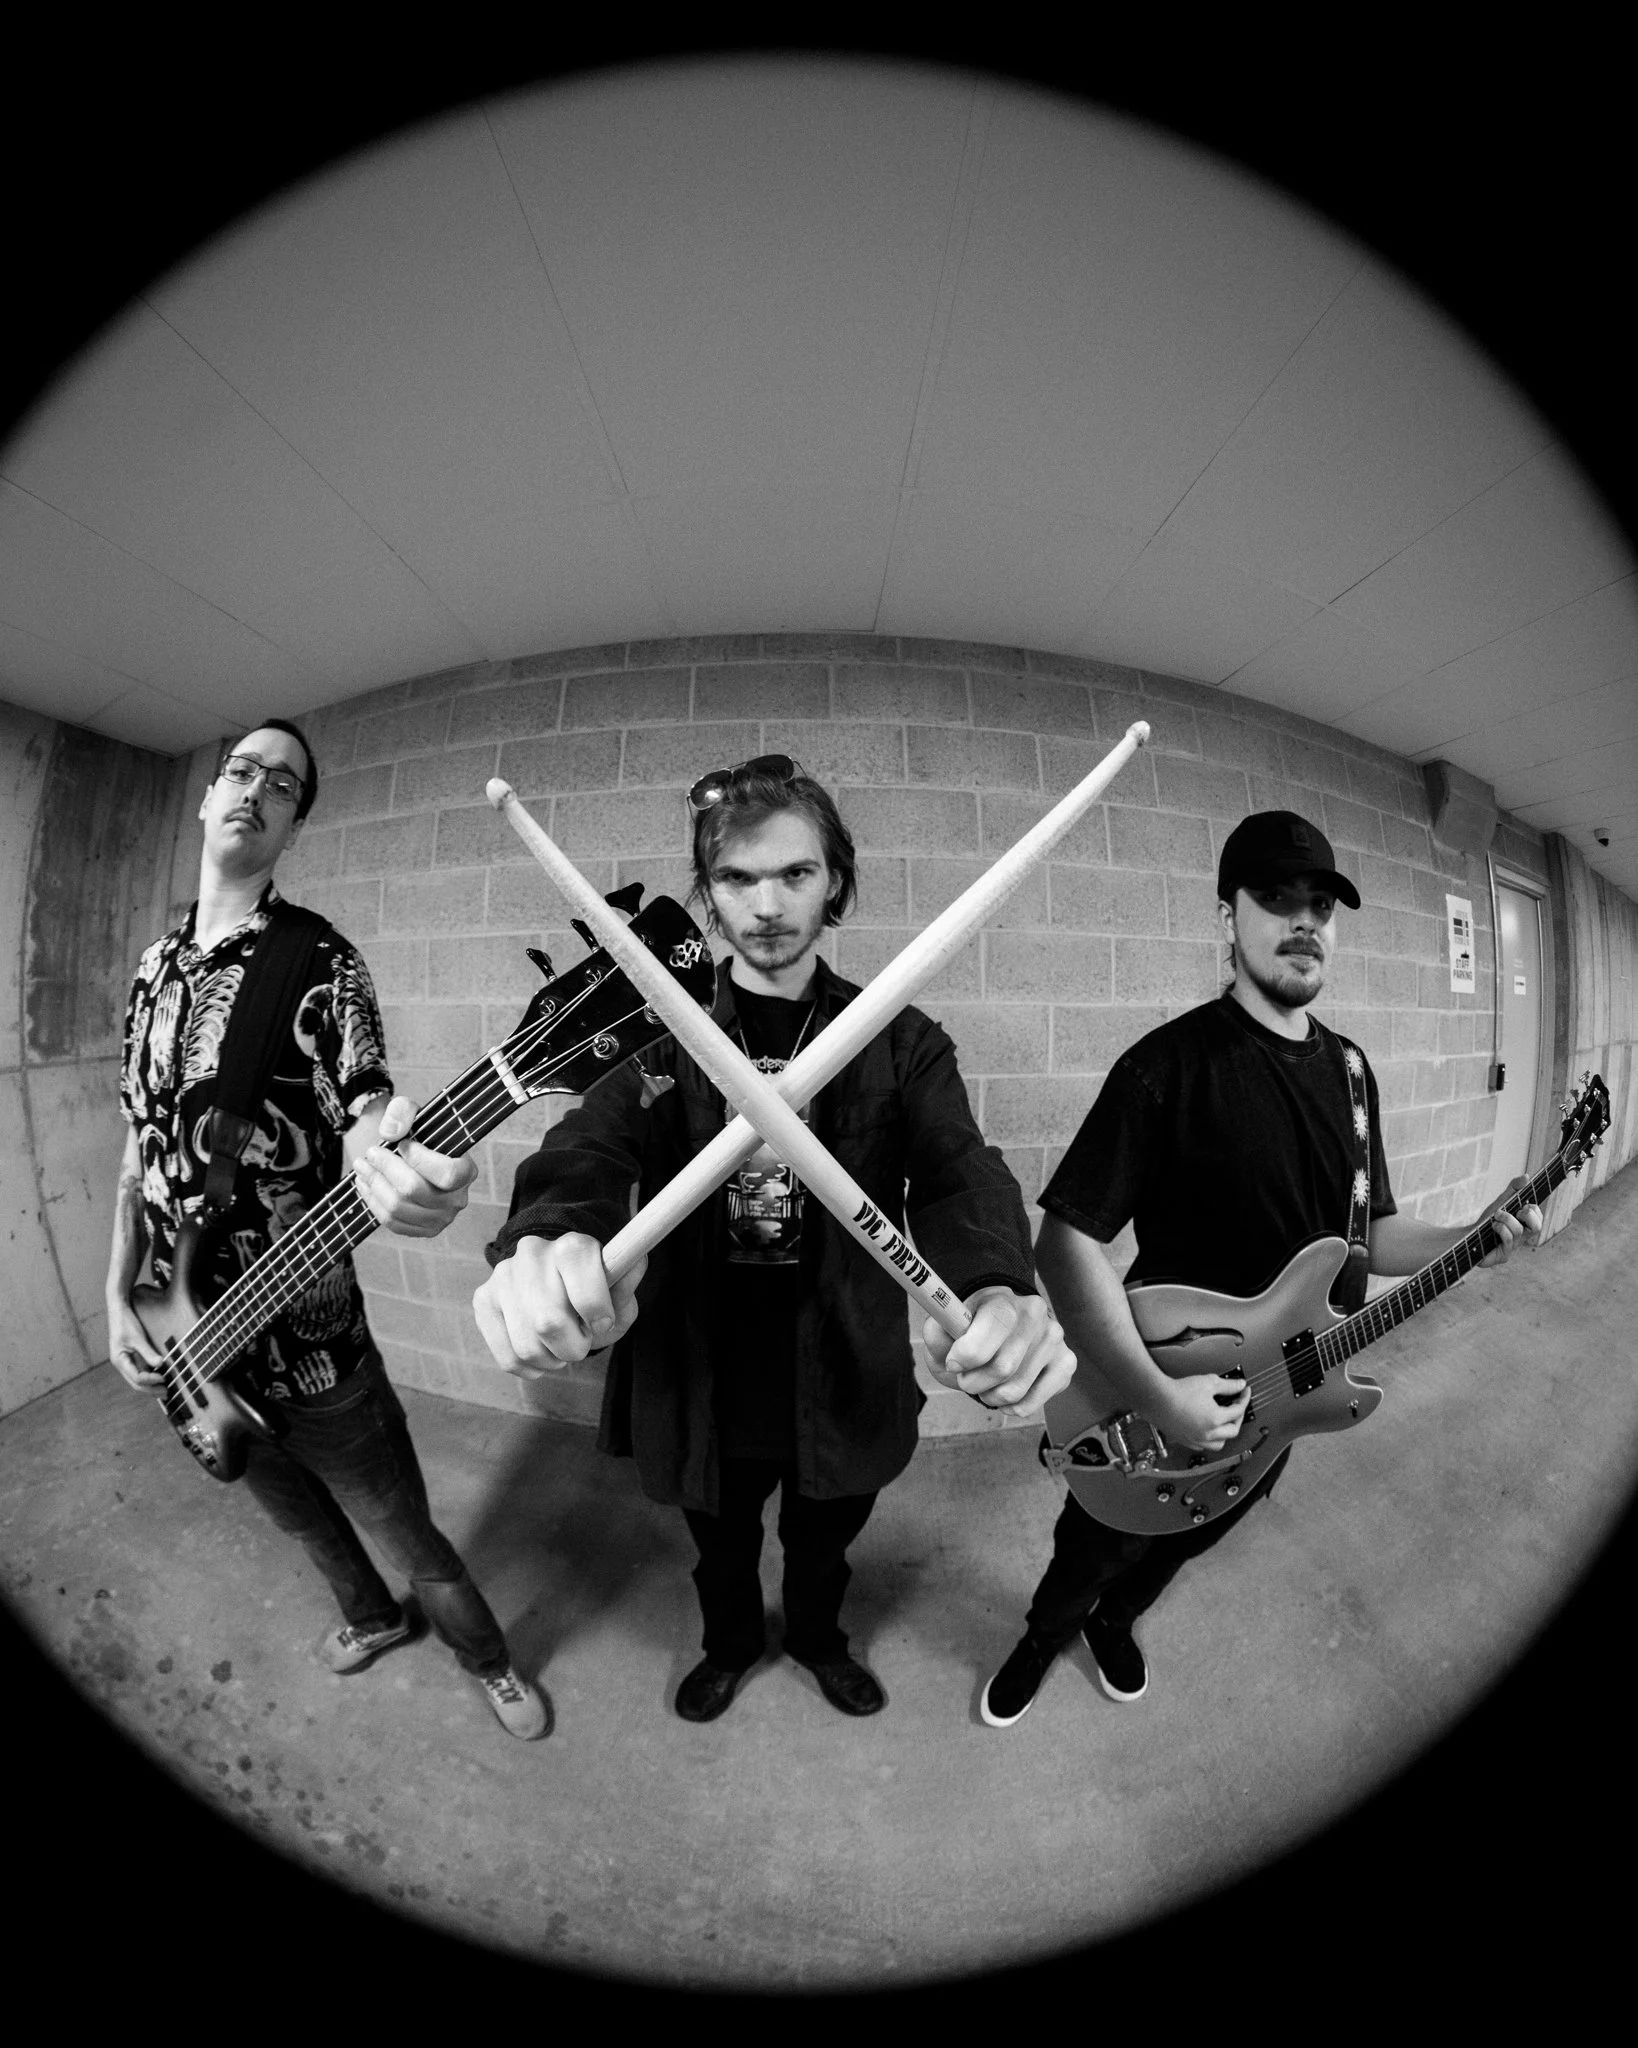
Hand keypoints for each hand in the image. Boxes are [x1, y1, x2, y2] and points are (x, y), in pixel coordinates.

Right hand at [106, 1297, 165, 1391]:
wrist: (119, 1310)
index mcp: (120, 1361)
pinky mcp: (131, 1357)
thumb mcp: (137, 1337)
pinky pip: (139, 1371)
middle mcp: (121, 1364)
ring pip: (137, 1379)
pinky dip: (149, 1377)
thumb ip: (148, 1352)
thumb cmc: (126, 1323)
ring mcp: (125, 1361)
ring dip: (150, 1385)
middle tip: (167, 1393)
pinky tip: (159, 1377)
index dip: (151, 1380)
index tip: (164, 1377)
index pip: (136, 1378)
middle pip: (136, 1383)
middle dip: (151, 1389)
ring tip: (164, 1390)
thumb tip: (161, 1364)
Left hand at [354, 1096, 477, 1237]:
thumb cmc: (417, 1135)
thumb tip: (390, 1133)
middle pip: (414, 1190)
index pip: (447, 1174)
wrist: (414, 1157)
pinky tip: (365, 1185)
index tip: (403, 1144)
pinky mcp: (422, 1231)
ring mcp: (441, 1219)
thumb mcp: (411, 1112)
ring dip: (374, 1185)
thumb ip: (402, 1111)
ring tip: (362, 1167)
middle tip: (370, 1153)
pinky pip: (392, 1222)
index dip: (420, 1160)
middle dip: (385, 1169)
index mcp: (466, 1171)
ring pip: (398, 1207)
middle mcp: (457, 1199)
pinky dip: (373, 1202)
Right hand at [472, 1234, 645, 1378]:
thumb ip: (626, 1285)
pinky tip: (541, 1352)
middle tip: (580, 1342)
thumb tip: (633, 1262)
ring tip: (560, 1347)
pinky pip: (508, 1357)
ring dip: (552, 1360)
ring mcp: (503, 1277)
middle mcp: (532, 1254)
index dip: (595, 1308)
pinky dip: (531, 1367)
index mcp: (571, 1245)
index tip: (602, 1323)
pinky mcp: (483, 1300)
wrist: (555, 1285)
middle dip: (573, 1346)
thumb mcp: (617, 1293)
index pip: (579, 1270)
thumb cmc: (592, 1294)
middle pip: (548, 1322)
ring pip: (526, 1346)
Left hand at [923, 1288, 1074, 1417]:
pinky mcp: (1066, 1363)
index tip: (954, 1362)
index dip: (965, 1356)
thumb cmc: (970, 1328)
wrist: (1001, 1323)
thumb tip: (953, 1359)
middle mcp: (1035, 1316)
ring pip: (1015, 1391)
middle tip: (966, 1378)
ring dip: (990, 1397)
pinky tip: (1004, 1395)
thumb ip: (937, 1336)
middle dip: (974, 1382)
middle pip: (1002, 1369)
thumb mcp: (946, 1326)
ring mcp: (1054, 1339)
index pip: (989, 1333)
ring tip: (985, 1385)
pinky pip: (1034, 1403)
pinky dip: (1012, 1407)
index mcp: (1003, 1300)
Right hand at [1155, 1373, 1250, 1452]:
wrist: (1157, 1398)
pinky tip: (1207, 1430)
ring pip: (1219, 1444)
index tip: (1244, 1392)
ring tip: (1224, 1423)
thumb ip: (1227, 1385)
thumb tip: (1240, 1386)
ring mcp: (1196, 1439)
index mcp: (1215, 1419)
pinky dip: (1209, 1440)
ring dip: (1225, 1434)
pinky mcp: (1185, 1440)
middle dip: (1238, 1418)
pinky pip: (1203, 1446)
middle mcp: (1207, 1433)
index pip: (1238, 1411)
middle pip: (1233, 1430)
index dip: (1244, 1399)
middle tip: (1236, 1406)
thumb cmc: (1178, 1391)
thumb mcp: (1208, 1382)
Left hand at [1477, 1177, 1542, 1266]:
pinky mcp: (1504, 1256)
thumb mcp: (1501, 1202)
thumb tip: (1526, 1176)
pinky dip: (1500, 1228)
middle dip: (1528, 1214)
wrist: (1467, 1236)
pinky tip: (1492, 1226)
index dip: (1533, 1209)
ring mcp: (1514, 1248)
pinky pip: (1509, 1240)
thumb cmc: (1486, 1221)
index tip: (1522, 1204)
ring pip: (1519, 1231)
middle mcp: (1522, 1238)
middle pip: (1538, 1228)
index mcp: (1524, 1226)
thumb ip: (1513, 1189)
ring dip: (1506, 1218)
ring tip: (1496, 1216)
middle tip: (1516, 1210)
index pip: (1539, 1218)